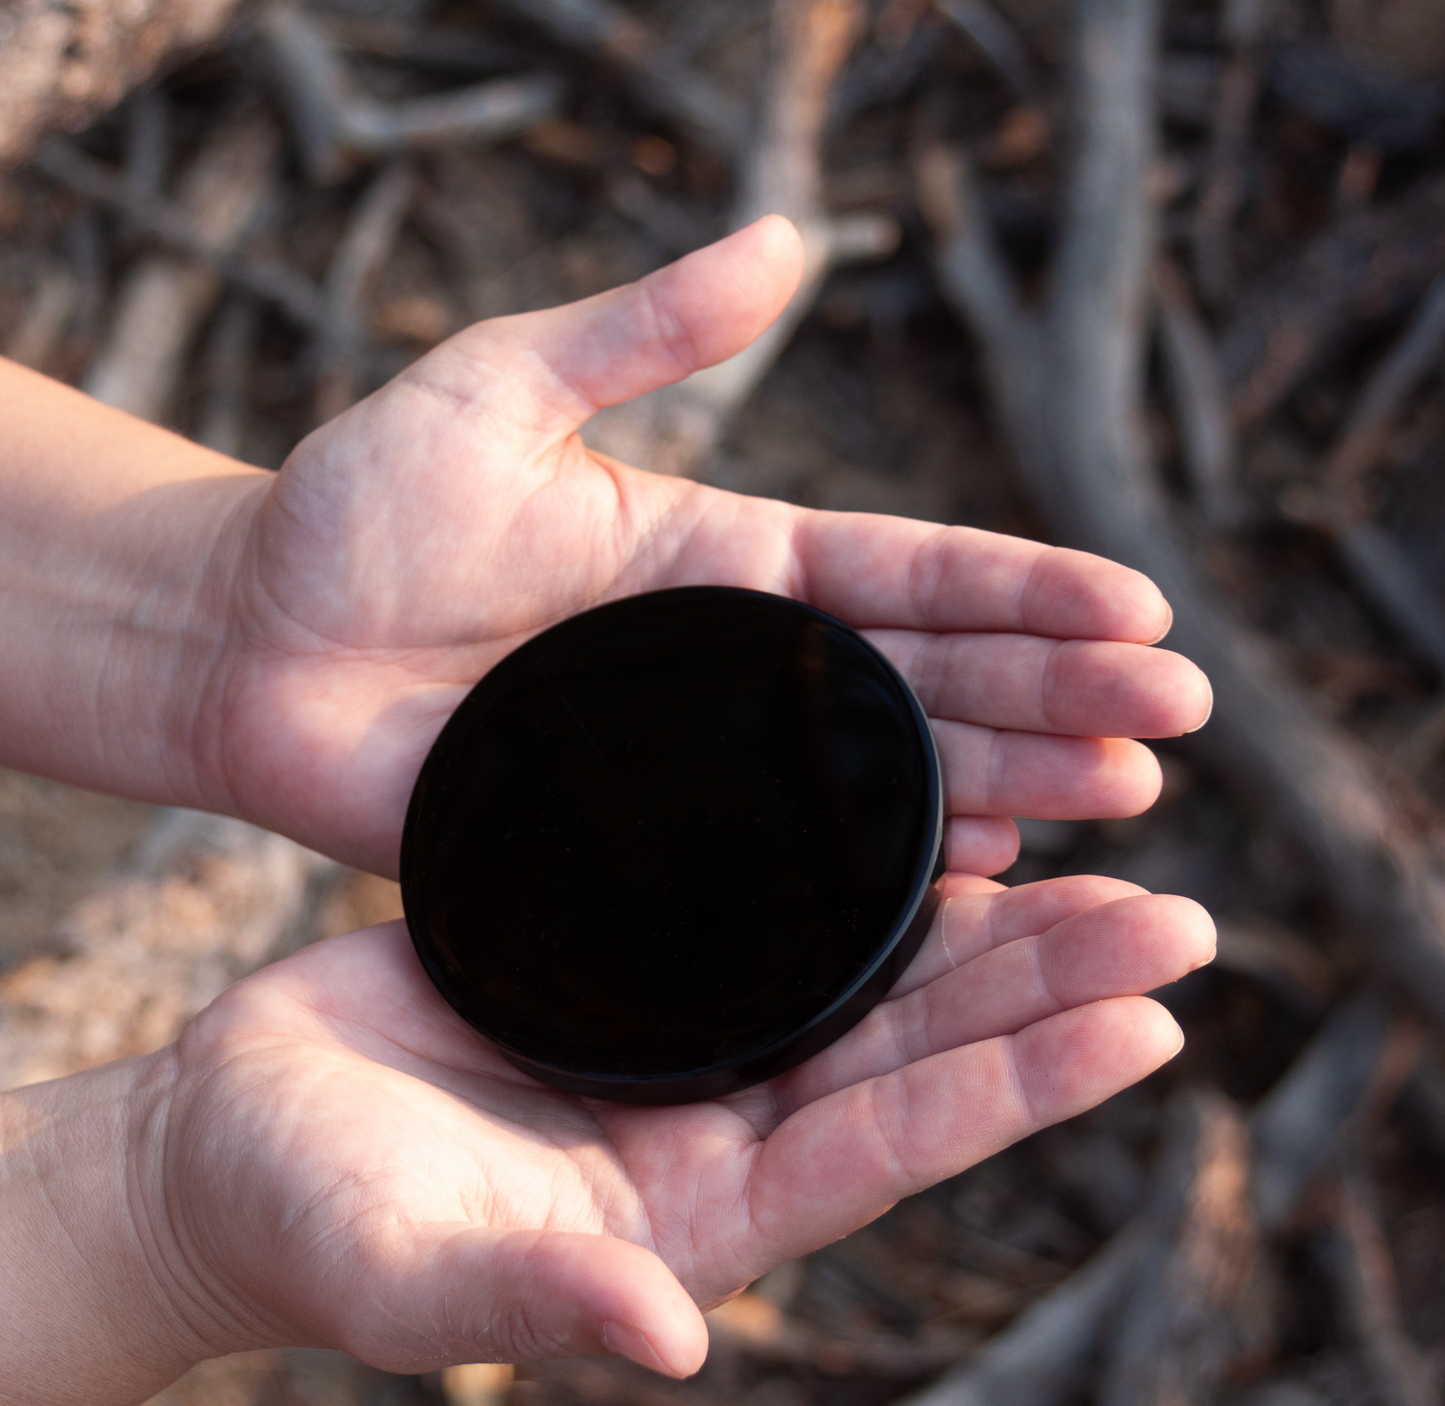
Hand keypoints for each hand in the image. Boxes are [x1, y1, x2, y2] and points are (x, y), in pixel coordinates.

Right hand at [139, 874, 1209, 1379]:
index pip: (887, 1145)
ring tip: (1097, 857)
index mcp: (693, 1213)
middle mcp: (721, 1125)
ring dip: (982, 922)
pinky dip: (860, 868)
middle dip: (1044, 989)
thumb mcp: (409, 1267)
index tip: (1143, 1026)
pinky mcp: (644, 972)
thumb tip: (669, 1341)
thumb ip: (534, 1297)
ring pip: (868, 976)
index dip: (1016, 1090)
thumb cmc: (303, 1221)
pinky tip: (926, 817)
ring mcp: (689, 1044)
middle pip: (914, 1049)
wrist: (238, 1137)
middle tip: (1171, 919)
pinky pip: (781, 914)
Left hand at [199, 215, 1209, 873]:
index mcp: (729, 557)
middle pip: (927, 681)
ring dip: (1004, 787)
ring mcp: (695, 764)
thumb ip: (648, 330)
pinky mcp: (641, 844)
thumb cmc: (360, 506)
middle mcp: (735, 666)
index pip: (909, 572)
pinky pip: (782, 872)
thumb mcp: (504, 388)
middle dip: (1055, 696)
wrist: (250, 640)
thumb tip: (792, 239)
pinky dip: (881, 878)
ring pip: (879, 781)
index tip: (1137, 610)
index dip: (1025, 590)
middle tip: (1171, 723)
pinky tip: (975, 881)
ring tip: (1120, 802)